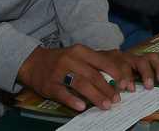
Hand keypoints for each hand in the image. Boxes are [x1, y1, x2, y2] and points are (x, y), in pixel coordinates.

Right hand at [17, 45, 158, 112]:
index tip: (125, 84)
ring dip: (95, 96)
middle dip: (107, 88)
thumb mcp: (78, 56)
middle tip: (117, 100)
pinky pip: (63, 94)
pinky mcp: (50, 85)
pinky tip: (82, 107)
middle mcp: (71, 59)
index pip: (102, 61)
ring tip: (105, 105)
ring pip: (81, 84)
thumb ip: (93, 65)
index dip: (115, 73)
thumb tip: (116, 79)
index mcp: (81, 51)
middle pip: (93, 75)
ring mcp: (59, 72)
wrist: (33, 62)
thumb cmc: (61, 60)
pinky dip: (73, 100)